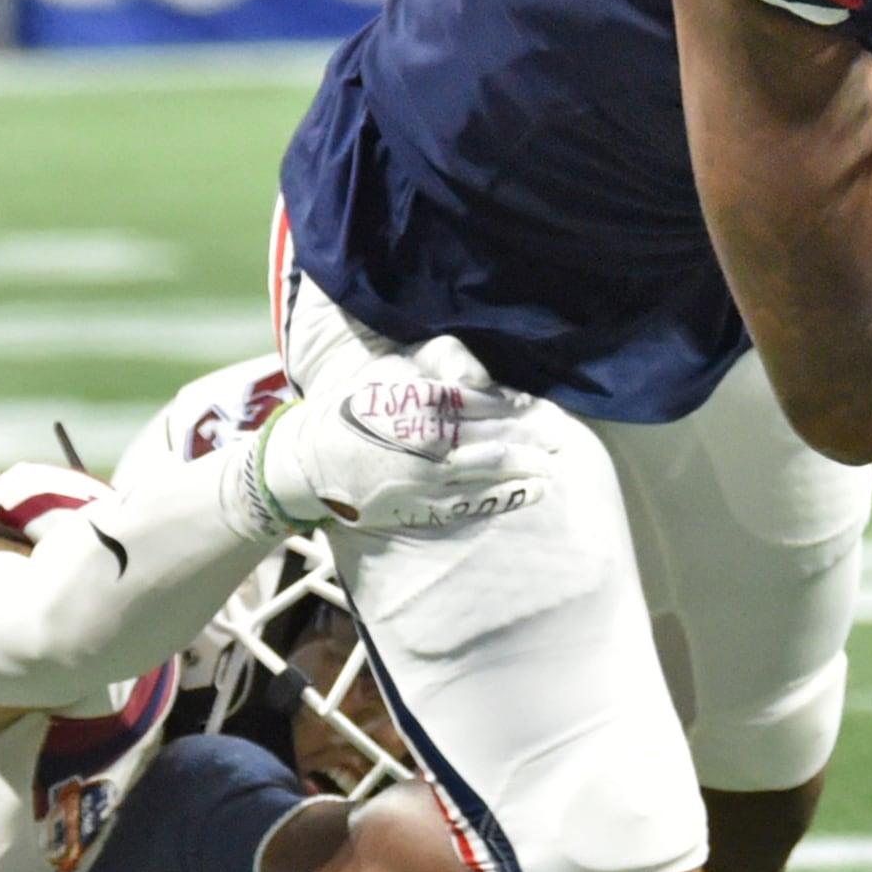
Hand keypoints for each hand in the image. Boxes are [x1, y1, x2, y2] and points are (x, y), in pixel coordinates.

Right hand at [234, 352, 543, 536]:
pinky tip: (532, 490)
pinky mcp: (421, 506)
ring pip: (488, 469)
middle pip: (492, 434)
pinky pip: (471, 502)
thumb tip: (480, 374)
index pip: (480, 400)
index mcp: (419, 401)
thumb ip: (434, 365)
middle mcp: (426, 440)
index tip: (542, 405)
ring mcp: (425, 478)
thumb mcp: (387, 371)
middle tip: (562, 433)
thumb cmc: (350, 408)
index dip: (515, 403)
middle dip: (531, 433)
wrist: (309, 462)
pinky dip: (505, 495)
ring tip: (555, 461)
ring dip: (526, 464)